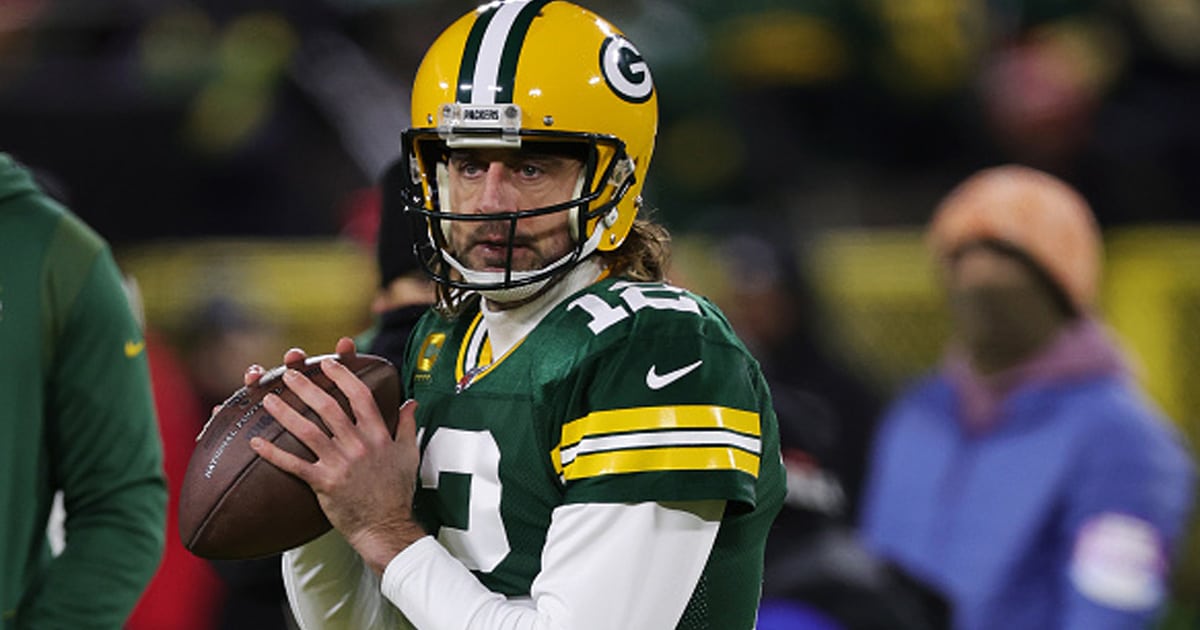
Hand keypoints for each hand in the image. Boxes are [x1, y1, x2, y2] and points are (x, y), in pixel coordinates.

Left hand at [250, 337, 426, 573]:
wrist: (385, 526)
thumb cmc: (397, 491)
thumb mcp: (409, 454)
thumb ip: (407, 425)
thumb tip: (410, 403)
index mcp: (378, 435)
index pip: (360, 396)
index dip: (343, 376)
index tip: (328, 362)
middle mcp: (358, 445)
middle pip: (328, 408)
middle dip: (306, 387)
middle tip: (289, 373)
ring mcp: (340, 464)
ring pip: (307, 432)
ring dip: (285, 413)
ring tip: (268, 399)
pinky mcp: (324, 483)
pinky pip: (294, 465)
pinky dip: (274, 454)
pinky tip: (256, 443)